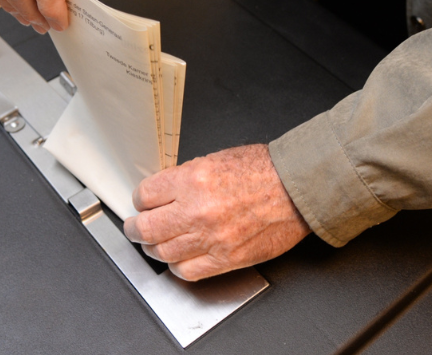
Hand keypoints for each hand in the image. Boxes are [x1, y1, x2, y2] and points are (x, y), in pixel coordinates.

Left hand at [123, 144, 309, 280]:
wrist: (297, 188)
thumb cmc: (265, 170)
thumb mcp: (216, 159)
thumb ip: (187, 178)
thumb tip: (165, 193)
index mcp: (193, 179)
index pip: (145, 195)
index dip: (140, 200)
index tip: (142, 204)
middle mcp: (197, 209)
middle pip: (146, 228)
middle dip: (135, 228)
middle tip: (134, 228)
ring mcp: (211, 238)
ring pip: (162, 253)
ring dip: (154, 248)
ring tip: (154, 244)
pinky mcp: (226, 259)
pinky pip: (187, 272)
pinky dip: (177, 267)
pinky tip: (178, 259)